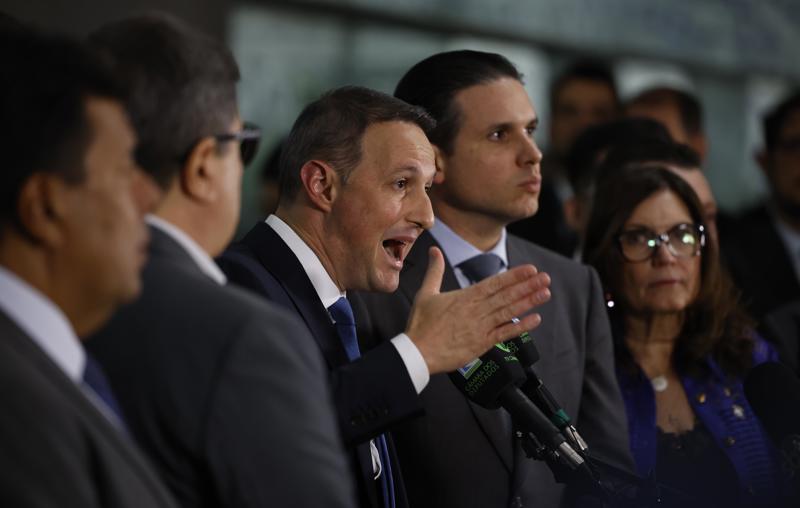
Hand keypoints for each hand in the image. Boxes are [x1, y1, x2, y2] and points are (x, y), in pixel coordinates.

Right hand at [405, 246, 550, 374]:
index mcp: (465, 297)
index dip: (514, 276)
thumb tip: (434, 250)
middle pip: (506, 296)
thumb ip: (435, 270)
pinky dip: (521, 327)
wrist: (417, 352)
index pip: (495, 283)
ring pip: (509, 312)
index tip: (530, 269)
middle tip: (545, 278)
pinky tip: (535, 319)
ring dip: (529, 302)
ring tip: (545, 293)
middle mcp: (476, 310)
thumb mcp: (426, 292)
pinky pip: (505, 333)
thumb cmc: (420, 324)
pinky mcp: (482, 344)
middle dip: (527, 286)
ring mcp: (481, 327)